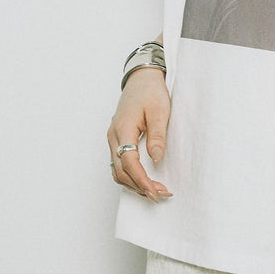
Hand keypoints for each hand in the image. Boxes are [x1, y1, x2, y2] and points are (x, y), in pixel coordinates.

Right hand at [108, 69, 172, 201]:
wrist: (141, 78)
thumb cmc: (150, 91)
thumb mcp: (160, 111)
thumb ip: (157, 135)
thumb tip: (156, 159)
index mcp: (123, 128)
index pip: (128, 162)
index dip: (141, 180)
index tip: (156, 191)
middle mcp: (114, 136)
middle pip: (120, 171)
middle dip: (140, 186)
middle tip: (161, 194)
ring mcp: (114, 138)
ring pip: (118, 170)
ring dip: (135, 183)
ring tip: (155, 190)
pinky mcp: (118, 139)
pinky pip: (120, 164)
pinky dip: (131, 175)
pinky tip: (145, 179)